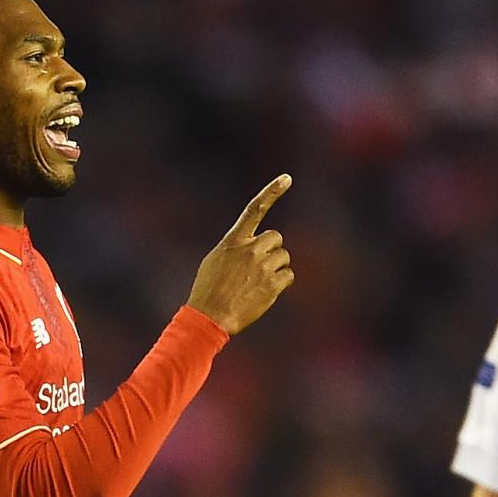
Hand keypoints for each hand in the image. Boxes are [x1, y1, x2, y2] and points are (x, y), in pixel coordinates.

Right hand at [186, 174, 294, 334]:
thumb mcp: (215, 260)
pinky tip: (265, 292)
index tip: (287, 178)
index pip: (254, 209)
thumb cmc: (208, 291)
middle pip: (276, 237)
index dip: (272, 192)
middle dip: (271, 250)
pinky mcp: (272, 285)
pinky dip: (281, 283)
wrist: (210, 318)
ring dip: (276, 268)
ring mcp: (262, 267)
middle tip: (257, 268)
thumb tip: (254, 244)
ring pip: (283, 257)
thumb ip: (236, 247)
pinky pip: (288, 276)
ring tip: (257, 283)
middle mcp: (250, 249)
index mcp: (233, 241)